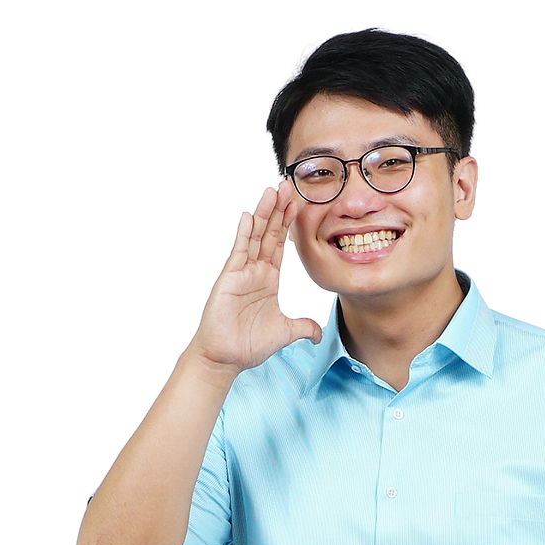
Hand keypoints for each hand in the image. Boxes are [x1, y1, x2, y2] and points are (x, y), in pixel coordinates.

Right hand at [190, 184, 322, 373]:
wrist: (225, 358)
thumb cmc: (248, 345)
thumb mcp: (285, 333)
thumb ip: (303, 328)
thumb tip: (319, 333)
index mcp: (268, 279)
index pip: (280, 245)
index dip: (289, 224)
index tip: (299, 203)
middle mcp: (255, 271)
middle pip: (269, 234)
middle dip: (279, 210)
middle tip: (288, 185)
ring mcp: (241, 272)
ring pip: (255, 237)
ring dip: (264, 213)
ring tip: (273, 191)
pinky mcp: (229, 279)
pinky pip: (239, 252)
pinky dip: (244, 234)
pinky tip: (250, 215)